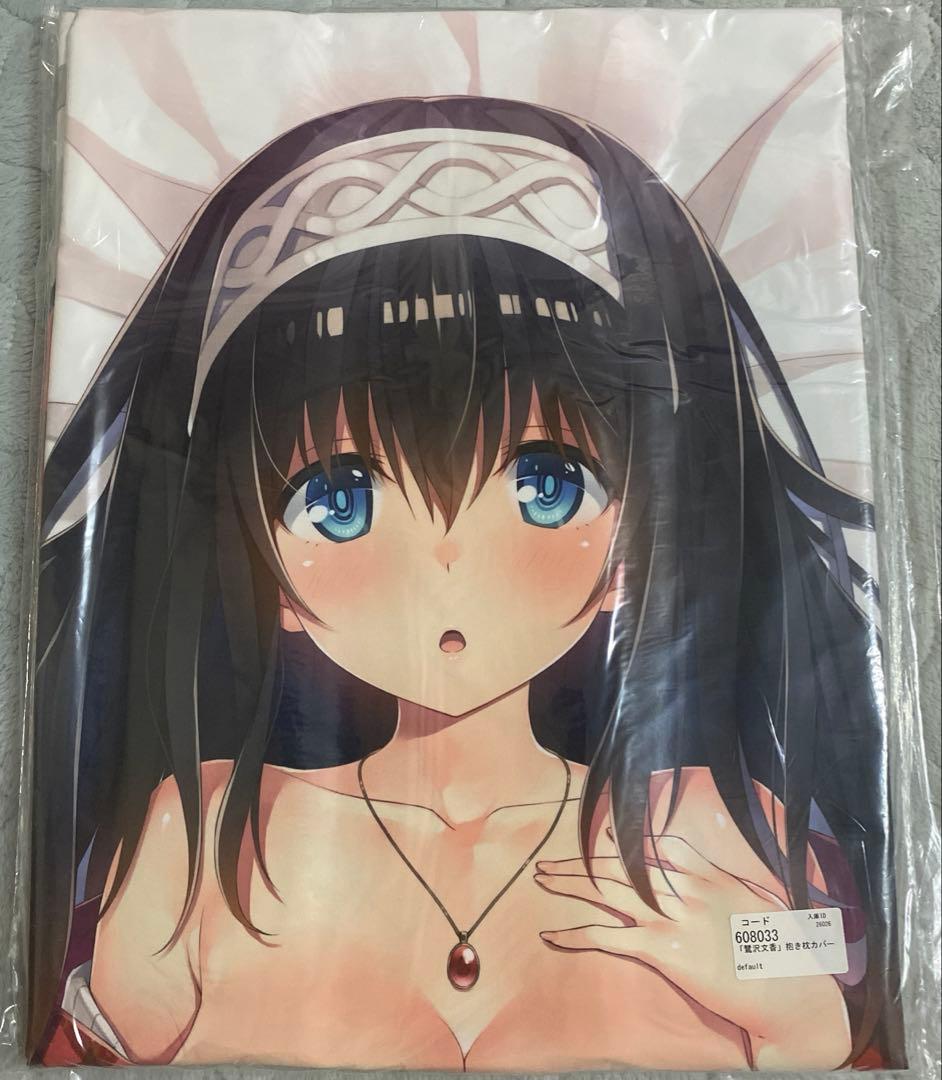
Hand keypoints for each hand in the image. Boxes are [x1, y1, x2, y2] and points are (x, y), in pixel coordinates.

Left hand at [534, 834, 850, 1068]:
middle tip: (549, 858)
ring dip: (570, 881)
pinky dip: (576, 934)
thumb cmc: (781, 954)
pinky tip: (552, 934)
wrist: (792, 991)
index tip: (593, 832)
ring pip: (608, 889)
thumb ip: (724, 885)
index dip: (619, 837)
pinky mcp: (664, 949)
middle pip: (621, 863)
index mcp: (708, 874)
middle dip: (581, 859)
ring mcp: (673, 916)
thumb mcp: (756, 904)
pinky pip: (609, 937)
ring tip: (541, 877)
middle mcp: (686, 887)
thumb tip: (704, 877)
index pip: (654, 844)